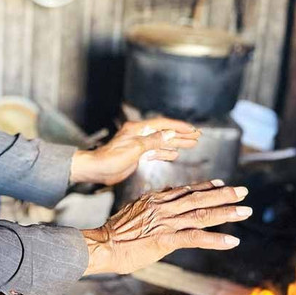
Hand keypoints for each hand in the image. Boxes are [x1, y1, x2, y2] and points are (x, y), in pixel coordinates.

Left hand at [70, 118, 200, 186]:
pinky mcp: (137, 155)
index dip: (178, 127)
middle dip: (181, 135)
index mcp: (138, 129)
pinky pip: (154, 152)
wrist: (97, 169)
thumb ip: (154, 141)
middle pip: (164, 132)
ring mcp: (138, 145)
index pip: (163, 125)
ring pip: (161, 142)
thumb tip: (170, 133)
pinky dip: (165, 153)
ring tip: (191, 144)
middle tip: (197, 136)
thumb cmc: (112, 158)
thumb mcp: (136, 148)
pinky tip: (175, 154)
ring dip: (176, 143)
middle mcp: (139, 135)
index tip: (192, 130)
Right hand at [82, 180, 250, 275]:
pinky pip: (196, 238)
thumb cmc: (114, 232)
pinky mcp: (166, 240)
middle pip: (199, 198)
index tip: (221, 183)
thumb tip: (160, 196)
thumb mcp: (132, 210)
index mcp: (155, 199)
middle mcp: (163, 207)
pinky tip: (232, 241)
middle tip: (244, 192)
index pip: (185, 190)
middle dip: (224, 194)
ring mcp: (166, 223)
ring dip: (226, 212)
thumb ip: (149, 204)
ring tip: (245, 211)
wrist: (102, 245)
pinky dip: (216, 239)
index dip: (205, 186)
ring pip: (202, 214)